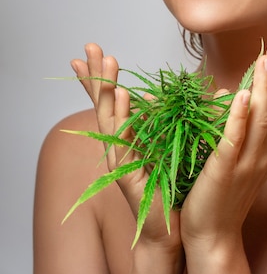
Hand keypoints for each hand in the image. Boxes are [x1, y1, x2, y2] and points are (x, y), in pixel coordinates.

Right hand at [71, 43, 181, 250]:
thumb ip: (158, 120)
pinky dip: (121, 115)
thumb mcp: (164, 145)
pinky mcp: (128, 171)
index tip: (89, 53)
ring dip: (108, 87)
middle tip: (90, 47)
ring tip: (108, 61)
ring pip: (109, 117)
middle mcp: (118, 144)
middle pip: (103, 103)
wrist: (169, 226)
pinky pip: (123, 139)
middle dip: (96, 74)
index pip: (109, 100)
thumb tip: (155, 96)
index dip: (98, 77)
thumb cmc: (168, 186)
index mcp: (126, 137)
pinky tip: (119, 96)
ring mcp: (120, 158)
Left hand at [180, 42, 266, 249]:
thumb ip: (239, 126)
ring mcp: (247, 163)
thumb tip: (230, 93)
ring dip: (265, 88)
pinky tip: (243, 94)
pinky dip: (240, 115)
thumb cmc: (222, 193)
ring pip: (261, 119)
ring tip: (266, 61)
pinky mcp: (225, 169)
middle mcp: (264, 155)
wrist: (212, 234)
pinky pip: (234, 138)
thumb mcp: (236, 155)